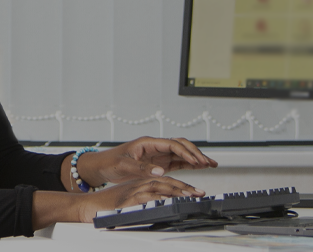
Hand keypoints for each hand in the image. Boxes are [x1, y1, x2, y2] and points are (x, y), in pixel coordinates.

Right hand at [73, 176, 205, 222]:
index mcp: (139, 184)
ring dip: (176, 190)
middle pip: (165, 182)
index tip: (194, 191)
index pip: (164, 181)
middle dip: (184, 187)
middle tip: (199, 193)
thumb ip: (142, 199)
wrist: (86, 205)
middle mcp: (138, 184)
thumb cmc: (105, 205)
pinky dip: (158, 197)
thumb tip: (158, 204)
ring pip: (158, 186)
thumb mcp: (128, 200)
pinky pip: (146, 197)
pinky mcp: (127, 199)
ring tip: (190, 195)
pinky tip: (169, 200)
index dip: (180, 185)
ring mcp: (132, 191)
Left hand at [78, 136, 216, 186]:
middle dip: (196, 153)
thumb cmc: (110, 162)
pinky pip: (177, 162)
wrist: (101, 167)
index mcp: (147, 143)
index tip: (196, 161)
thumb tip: (161, 170)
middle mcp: (155, 147)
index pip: (172, 144)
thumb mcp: (124, 165)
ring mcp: (158, 155)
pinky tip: (200, 167)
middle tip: (209, 163)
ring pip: (182, 154)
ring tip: (212, 164)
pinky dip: (189, 164)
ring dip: (196, 158)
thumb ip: (142, 168)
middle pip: (181, 146)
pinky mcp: (158, 164)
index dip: (186, 152)